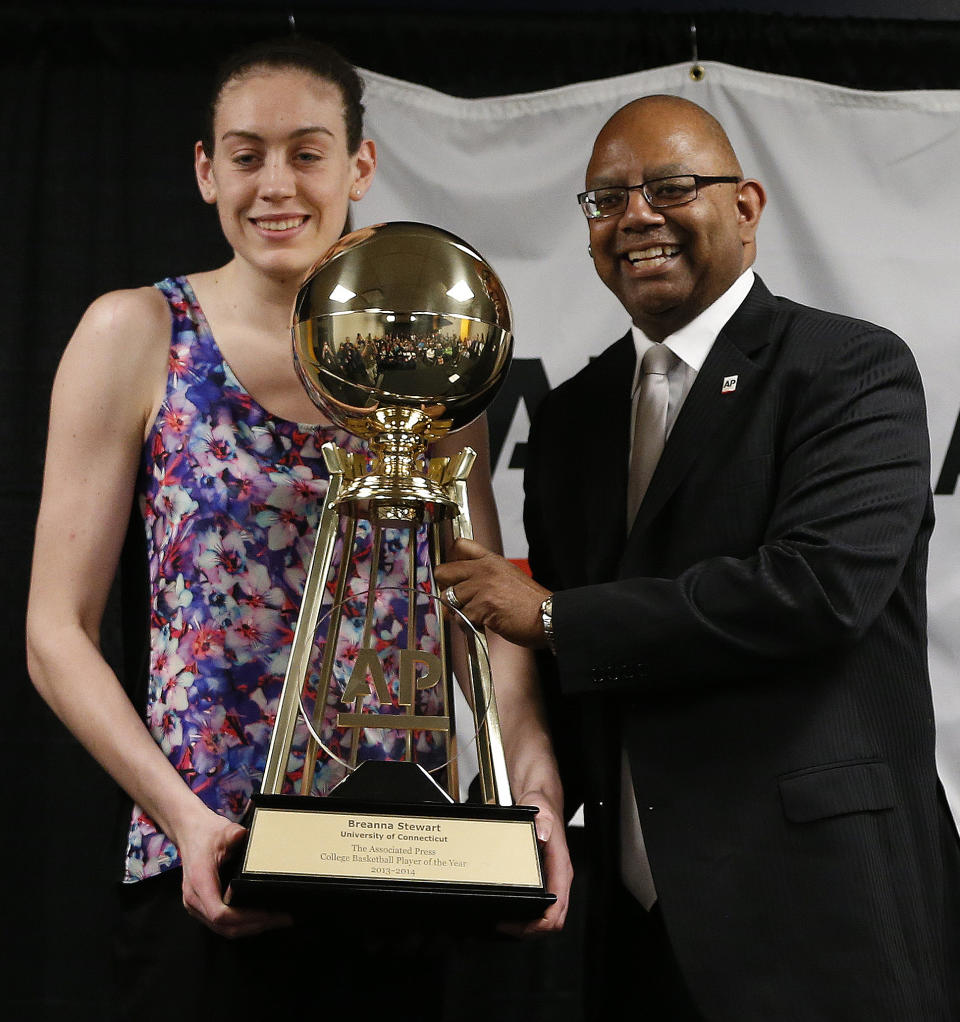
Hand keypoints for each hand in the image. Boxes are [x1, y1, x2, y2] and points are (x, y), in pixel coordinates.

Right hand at [178, 808, 292, 938]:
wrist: (189, 833)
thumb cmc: (205, 833)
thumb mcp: (221, 831)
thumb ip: (231, 834)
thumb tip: (241, 835)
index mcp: (200, 881)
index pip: (220, 913)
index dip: (245, 918)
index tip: (268, 914)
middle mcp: (195, 898)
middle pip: (224, 926)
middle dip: (255, 926)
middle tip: (282, 919)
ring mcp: (196, 905)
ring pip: (223, 929)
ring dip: (250, 928)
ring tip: (275, 920)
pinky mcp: (201, 906)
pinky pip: (221, 923)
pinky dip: (241, 924)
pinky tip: (259, 918)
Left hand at [434, 539, 550, 648]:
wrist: (548, 617)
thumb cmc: (530, 603)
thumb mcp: (508, 576)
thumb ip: (484, 576)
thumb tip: (458, 587)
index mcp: (491, 560)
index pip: (459, 545)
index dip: (450, 560)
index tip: (451, 575)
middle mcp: (484, 569)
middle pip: (444, 572)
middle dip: (446, 588)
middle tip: (457, 600)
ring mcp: (482, 587)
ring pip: (449, 598)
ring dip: (459, 611)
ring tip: (477, 616)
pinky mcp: (482, 606)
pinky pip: (460, 617)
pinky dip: (468, 625)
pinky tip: (484, 624)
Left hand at [499, 789, 572, 936]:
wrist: (544, 802)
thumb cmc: (544, 808)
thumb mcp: (541, 811)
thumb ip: (542, 821)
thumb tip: (542, 835)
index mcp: (561, 867)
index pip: (558, 907)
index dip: (539, 923)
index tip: (519, 925)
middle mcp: (559, 877)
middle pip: (555, 918)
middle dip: (532, 930)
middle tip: (507, 928)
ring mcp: (553, 879)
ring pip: (550, 916)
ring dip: (531, 926)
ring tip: (509, 924)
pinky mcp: (546, 879)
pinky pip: (543, 906)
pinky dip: (530, 915)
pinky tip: (514, 912)